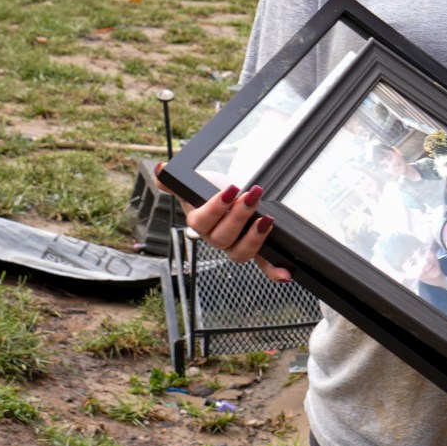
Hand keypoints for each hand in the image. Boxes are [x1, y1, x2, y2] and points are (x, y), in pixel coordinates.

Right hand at [168, 165, 288, 281]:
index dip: (215, 209)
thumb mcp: (195, 183)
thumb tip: (161, 170)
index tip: (230, 191)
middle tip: (252, 197)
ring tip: (267, 220)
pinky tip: (285, 275)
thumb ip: (177, 181)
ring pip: (240, 253)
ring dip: (254, 239)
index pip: (202, 221)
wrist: (232, 192)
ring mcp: (236, 245)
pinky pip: (263, 265)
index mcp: (201, 223)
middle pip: (222, 237)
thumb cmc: (211, 190)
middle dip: (238, 217)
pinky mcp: (256, 248)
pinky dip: (273, 271)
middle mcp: (216, 237)